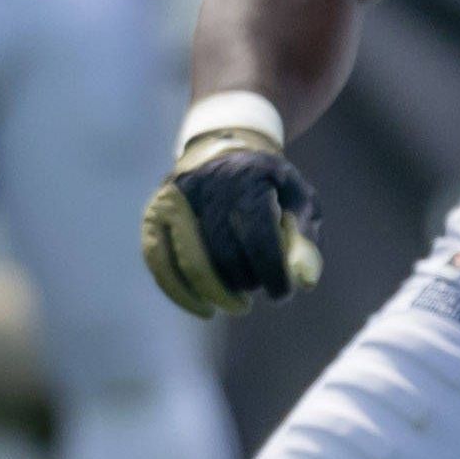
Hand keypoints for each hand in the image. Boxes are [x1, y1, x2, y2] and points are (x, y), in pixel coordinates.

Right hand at [140, 118, 322, 317]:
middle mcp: (207, 185)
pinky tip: (203, 308)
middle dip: (246, 283)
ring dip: (218, 294)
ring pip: (191, 263)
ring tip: (238, 303)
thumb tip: (304, 282)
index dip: (273, 273)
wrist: (224, 150)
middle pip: (224, 254)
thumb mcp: (299, 203)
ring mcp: (175, 199)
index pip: (259, 236)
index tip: (282, 293)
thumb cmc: (269, 187)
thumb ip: (304, 241)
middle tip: (258, 289)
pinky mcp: (154, 214)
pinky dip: (180, 293)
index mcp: (248, 178)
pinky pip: (159, 261)